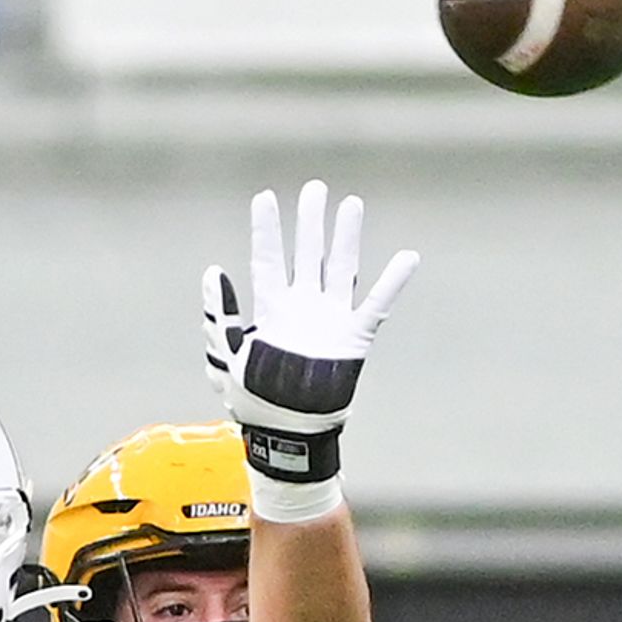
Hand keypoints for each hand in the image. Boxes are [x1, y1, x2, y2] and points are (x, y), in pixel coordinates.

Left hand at [211, 181, 419, 518]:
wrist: (288, 432)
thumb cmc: (254, 399)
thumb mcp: (225, 357)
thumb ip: (219, 317)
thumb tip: (214, 271)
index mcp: (271, 308)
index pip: (268, 259)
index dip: (266, 229)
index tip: (265, 198)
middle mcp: (302, 307)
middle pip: (307, 253)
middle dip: (310, 222)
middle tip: (315, 190)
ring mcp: (330, 319)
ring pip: (340, 268)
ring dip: (347, 237)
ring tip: (351, 205)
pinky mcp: (354, 337)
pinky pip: (376, 304)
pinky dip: (392, 282)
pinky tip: (407, 258)